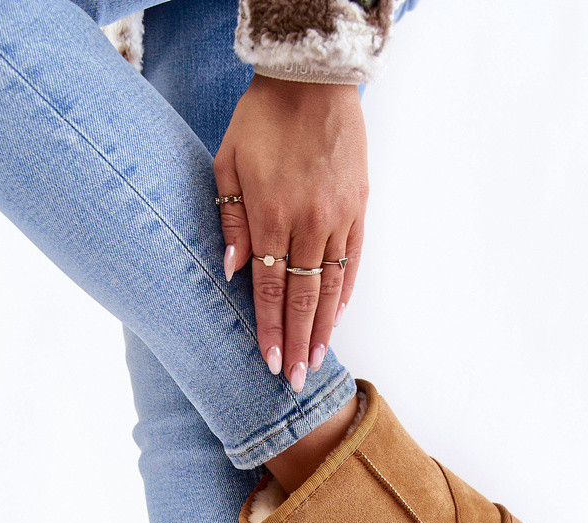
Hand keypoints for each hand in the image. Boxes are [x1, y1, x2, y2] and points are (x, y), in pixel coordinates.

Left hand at [214, 74, 367, 391]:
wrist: (311, 77)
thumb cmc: (261, 120)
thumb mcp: (228, 163)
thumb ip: (230, 220)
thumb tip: (231, 273)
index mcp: (273, 214)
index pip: (272, 288)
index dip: (272, 329)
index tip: (270, 363)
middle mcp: (310, 221)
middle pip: (305, 297)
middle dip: (300, 343)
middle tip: (297, 381)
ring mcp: (339, 216)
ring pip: (332, 285)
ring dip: (324, 327)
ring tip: (318, 360)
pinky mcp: (359, 206)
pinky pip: (352, 260)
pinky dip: (344, 292)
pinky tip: (336, 317)